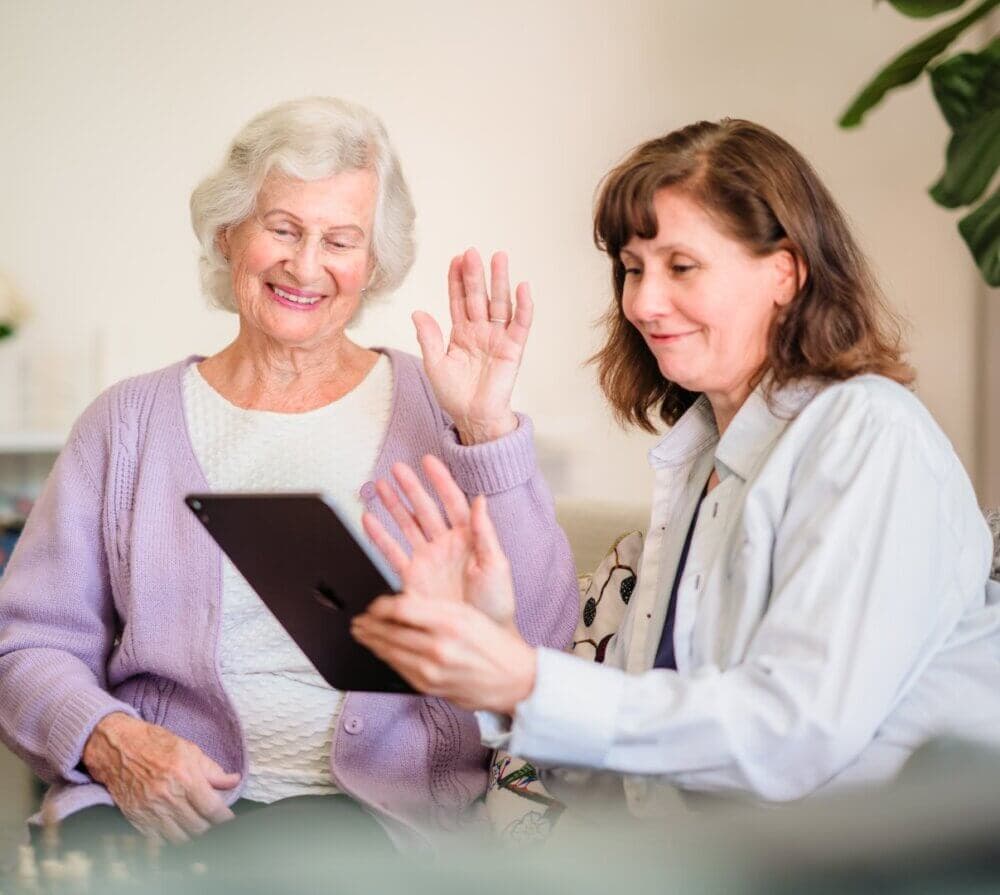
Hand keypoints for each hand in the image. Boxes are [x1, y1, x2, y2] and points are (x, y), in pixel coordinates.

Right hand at [82, 712, 239, 843]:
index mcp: (185, 777)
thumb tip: (234, 780)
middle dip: (211, 828)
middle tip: (216, 825)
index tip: (230, 821)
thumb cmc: (156, 744)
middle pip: (198, 828)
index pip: (212, 809)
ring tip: (199, 829)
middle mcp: (168, 797)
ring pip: (179, 839)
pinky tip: (179, 832)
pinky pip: (158, 840)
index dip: (225, 819)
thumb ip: (213, 770)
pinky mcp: (136, 819)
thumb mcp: (190, 750)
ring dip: (193, 836)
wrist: (118, 747)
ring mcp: (150, 810)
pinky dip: (171, 839)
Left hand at [352, 595, 536, 713]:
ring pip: (390, 652)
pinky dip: (386, 658)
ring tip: (361, 634)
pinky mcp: (429, 688)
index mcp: (449, 622)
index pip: (401, 609)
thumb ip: (433, 609)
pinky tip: (380, 651)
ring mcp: (432, 671)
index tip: (373, 605)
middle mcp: (438, 647)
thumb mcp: (467, 614)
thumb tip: (399, 606)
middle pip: (390, 631)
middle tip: (357, 620)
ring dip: (371, 642)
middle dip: (368, 625)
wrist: (513, 679)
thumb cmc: (493, 644)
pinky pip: (399, 670)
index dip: (380, 606)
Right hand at [356, 454, 533, 712]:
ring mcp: (427, 560)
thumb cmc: (497, 604)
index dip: (440, 480)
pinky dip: (379, 536)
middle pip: (424, 508)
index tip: (428, 461)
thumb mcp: (497, 565)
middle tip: (396, 468)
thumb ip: (485, 533)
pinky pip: (392, 552)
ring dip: (393, 505)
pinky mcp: (412, 578)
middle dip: (410, 487)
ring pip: (406, 524)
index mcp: (468, 537)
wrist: (483, 637)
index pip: (452, 501)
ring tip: (379, 485)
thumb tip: (481, 500)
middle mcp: (445, 545)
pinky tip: (368, 519)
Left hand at [413, 248, 531, 444]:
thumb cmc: (454, 395)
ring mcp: (498, 338)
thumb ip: (428, 338)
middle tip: (473, 252)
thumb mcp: (434, 364)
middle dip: (476, 274)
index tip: (456, 259)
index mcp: (460, 332)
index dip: (457, 280)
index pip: (459, 300)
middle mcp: (480, 331)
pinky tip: (522, 288)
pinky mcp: (513, 349)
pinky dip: (523, 306)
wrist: (473, 417)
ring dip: (500, 281)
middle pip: (479, 296)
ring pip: (499, 303)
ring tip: (500, 258)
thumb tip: (417, 312)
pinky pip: (520, 324)